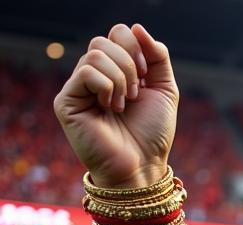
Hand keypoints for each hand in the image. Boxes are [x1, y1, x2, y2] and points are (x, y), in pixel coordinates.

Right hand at [53, 23, 177, 189]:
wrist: (143, 167)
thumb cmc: (153, 135)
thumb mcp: (165, 91)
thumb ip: (158, 58)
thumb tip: (137, 27)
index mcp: (116, 71)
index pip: (118, 33)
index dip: (135, 47)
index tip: (146, 73)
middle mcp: (94, 76)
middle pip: (104, 40)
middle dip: (129, 64)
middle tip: (136, 94)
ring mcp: (78, 88)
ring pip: (95, 54)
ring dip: (120, 80)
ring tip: (123, 105)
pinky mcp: (67, 101)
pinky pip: (86, 72)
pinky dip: (107, 88)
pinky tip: (110, 108)